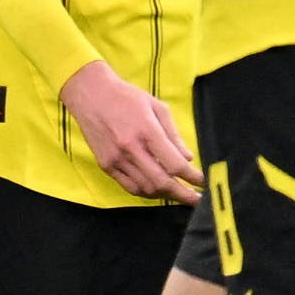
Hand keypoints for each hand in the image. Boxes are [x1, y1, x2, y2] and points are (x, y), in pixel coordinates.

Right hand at [55, 60, 202, 201]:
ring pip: (146, 188)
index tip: (204, 182)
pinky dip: (146, 191)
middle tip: (197, 200)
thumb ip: (173, 135)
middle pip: (162, 182)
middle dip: (183, 194)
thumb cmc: (126, 97)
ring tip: (178, 194)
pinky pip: (129, 186)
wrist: (89, 93)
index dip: (193, 177)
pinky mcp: (105, 164)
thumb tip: (187, 159)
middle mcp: (130, 148)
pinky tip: (156, 189)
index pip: (175, 164)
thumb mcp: (157, 107)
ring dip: (165, 195)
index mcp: (147, 131)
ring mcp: (116, 159)